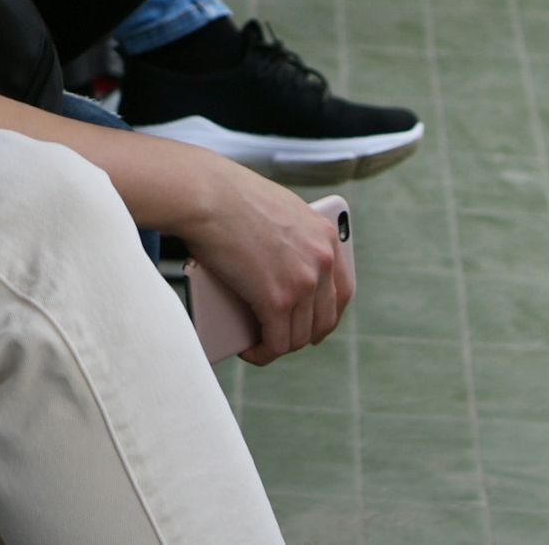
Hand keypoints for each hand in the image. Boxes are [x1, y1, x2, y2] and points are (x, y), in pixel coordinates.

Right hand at [166, 165, 351, 363]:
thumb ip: (292, 239)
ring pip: (298, 336)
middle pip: (324, 319)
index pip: (342, 290)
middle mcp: (322, 260)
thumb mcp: (278, 211)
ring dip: (279, 346)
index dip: (329, 314)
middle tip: (284, 341)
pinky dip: (262, 353)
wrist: (206, 194)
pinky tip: (249, 351)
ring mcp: (302, 282)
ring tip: (260, 346)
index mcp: (325, 236)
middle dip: (303, 336)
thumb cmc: (228, 197)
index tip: (317, 326)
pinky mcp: (277, 301)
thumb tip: (281, 273)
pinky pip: (275, 342)